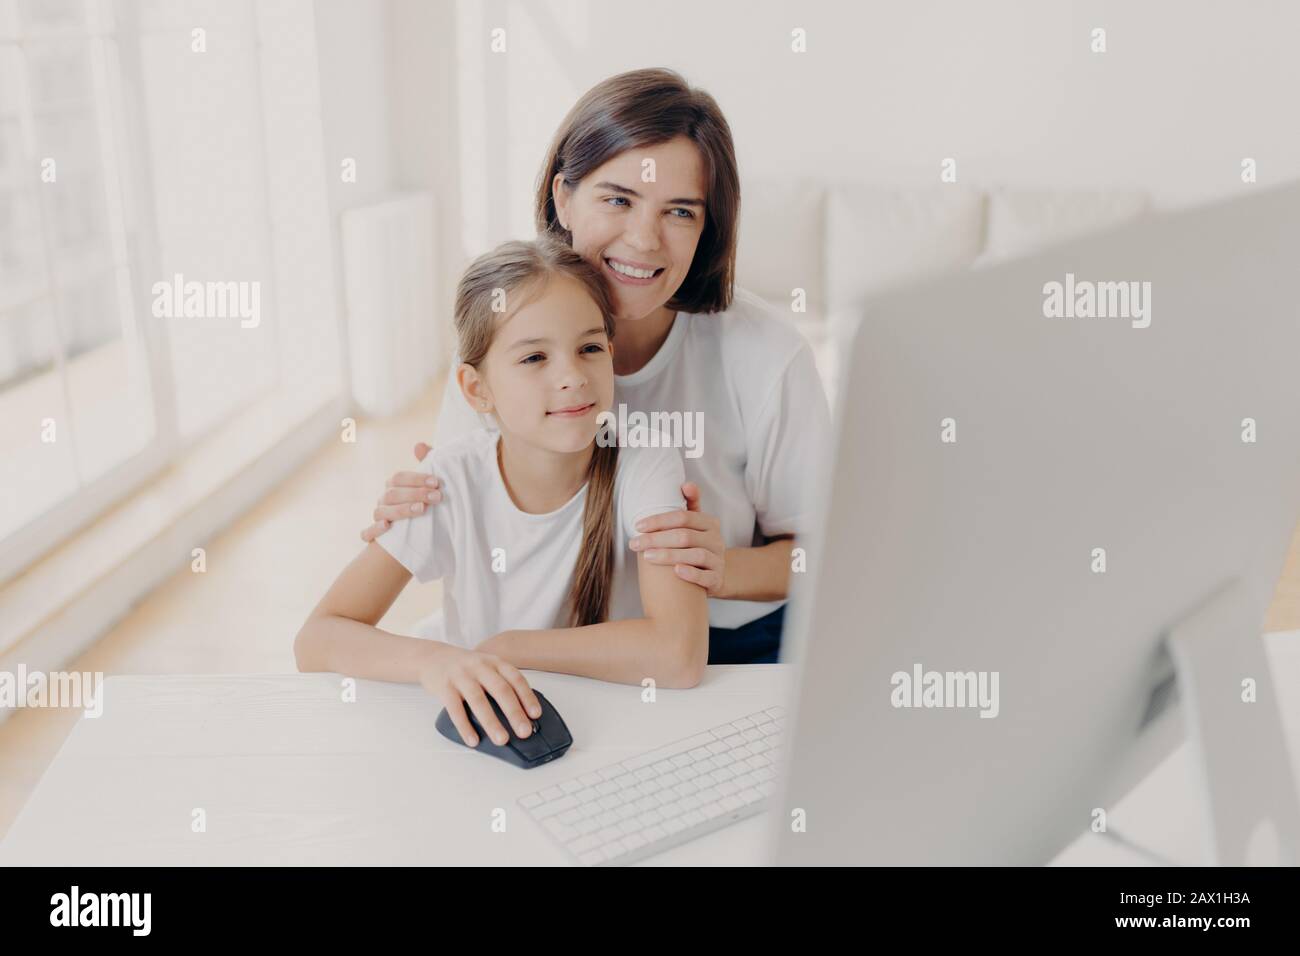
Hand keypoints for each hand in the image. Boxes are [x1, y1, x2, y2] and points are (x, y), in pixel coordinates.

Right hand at [360, 442, 439, 542]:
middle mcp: (383, 500)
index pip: (399, 478)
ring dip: (401, 510)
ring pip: (381, 512)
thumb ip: (426, 463)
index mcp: (393, 486)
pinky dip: (374, 530)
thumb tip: (419, 445)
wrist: (419, 533)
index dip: (417, 478)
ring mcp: (378, 516)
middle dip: (415, 494)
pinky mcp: (374, 535)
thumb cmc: (424, 502)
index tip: (436, 482)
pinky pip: (367, 532)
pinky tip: (387, 527)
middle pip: (392, 494)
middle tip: (437, 497)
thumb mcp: (428, 484)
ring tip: (421, 509)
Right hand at [418, 643, 541, 747]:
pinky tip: (473, 740)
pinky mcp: (444, 687)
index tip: (535, 714)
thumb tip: (521, 714)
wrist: (432, 657)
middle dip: (514, 713)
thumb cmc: (465, 668)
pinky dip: (465, 726)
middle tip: (524, 732)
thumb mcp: (486, 667)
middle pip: (500, 690)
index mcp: (494, 662)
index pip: (515, 679)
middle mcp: (479, 667)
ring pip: (478, 700)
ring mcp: (461, 676)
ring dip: (491, 722)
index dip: (527, 696)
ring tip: (502, 740)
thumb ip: (501, 683)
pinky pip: (455, 709)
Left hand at [629, 481, 726, 595]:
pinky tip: (676, 571)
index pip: (683, 517)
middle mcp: (717, 540)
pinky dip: (691, 573)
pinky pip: (706, 576)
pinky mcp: (717, 579)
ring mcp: (718, 560)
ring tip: (647, 556)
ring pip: (696, 555)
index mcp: (710, 523)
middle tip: (634, 544)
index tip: (637, 526)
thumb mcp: (694, 525)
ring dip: (669, 555)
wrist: (714, 575)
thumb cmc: (696, 545)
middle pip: (685, 536)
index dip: (659, 520)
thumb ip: (690, 504)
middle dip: (656, 539)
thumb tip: (686, 484)